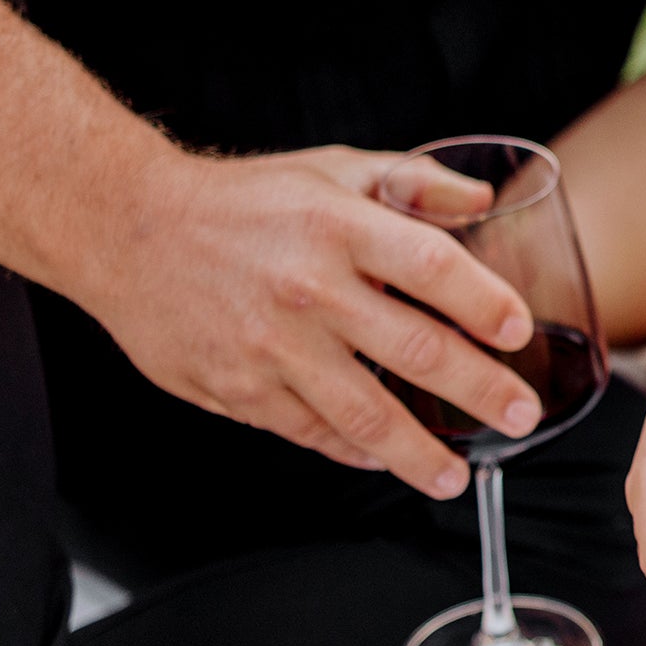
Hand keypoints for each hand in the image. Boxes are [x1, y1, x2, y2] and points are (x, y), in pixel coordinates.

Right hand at [75, 147, 543, 498]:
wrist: (126, 229)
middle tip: (519, 414)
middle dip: (478, 390)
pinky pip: (308, 431)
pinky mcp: (236, 388)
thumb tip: (481, 204)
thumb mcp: (330, 167)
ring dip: (416, 453)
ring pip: (362, 413)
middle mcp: (307, 288)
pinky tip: (381, 458)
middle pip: (413, 350)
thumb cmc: (243, 199)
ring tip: (455, 477)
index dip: (482, 302)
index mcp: (338, 225)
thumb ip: (411, 182)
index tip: (518, 332)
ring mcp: (270, 345)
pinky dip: (351, 450)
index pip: (431, 266)